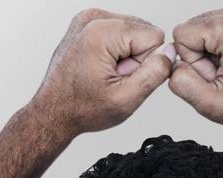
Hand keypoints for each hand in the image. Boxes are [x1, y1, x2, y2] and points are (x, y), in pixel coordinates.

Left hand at [29, 9, 173, 134]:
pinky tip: (99, 68)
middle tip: (111, 78)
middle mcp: (92, 18)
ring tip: (104, 74)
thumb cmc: (80, 109)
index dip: (144, 63)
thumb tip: (171, 51)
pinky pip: (120, 33)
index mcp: (100, 32)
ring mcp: (87, 19)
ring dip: (125, 56)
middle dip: (134, 58)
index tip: (120, 78)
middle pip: (144, 31)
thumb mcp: (125, 100)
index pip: (154, 36)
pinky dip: (115, 51)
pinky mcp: (87, 23)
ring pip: (133, 32)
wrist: (52, 113)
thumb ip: (154, 73)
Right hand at [169, 3, 222, 131]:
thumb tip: (170, 63)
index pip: (181, 35)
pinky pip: (216, 28)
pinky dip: (220, 46)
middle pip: (192, 28)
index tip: (216, 75)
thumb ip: (180, 83)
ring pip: (202, 28)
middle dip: (201, 55)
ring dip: (210, 52)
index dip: (192, 62)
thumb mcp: (211, 104)